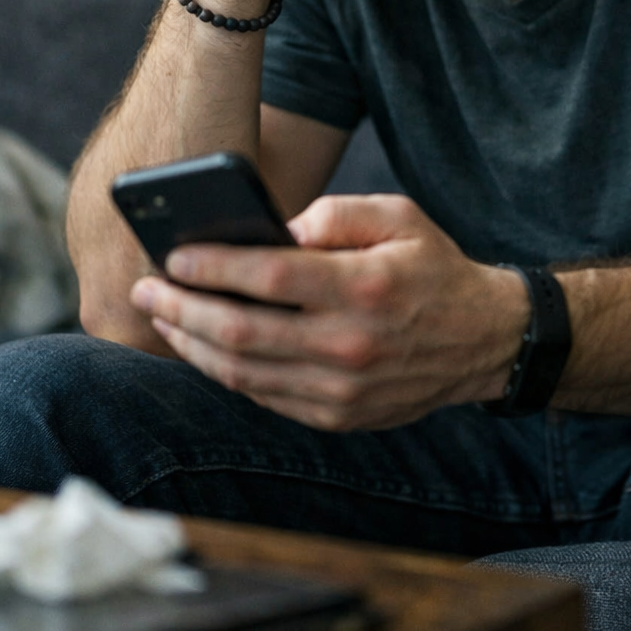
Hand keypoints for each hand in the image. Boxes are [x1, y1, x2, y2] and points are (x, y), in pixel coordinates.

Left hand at [129, 195, 529, 429]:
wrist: (484, 341)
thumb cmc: (433, 268)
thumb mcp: (400, 216)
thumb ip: (337, 215)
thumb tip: (276, 231)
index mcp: (363, 288)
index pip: (267, 277)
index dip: (212, 266)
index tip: (174, 254)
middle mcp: (349, 345)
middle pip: (239, 331)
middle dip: (180, 308)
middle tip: (146, 287)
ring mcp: (341, 390)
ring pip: (242, 372)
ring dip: (191, 345)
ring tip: (163, 316)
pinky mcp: (337, 416)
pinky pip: (264, 396)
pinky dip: (225, 372)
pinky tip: (203, 346)